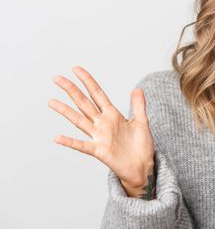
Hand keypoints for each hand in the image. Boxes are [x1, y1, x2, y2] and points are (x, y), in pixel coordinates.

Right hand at [49, 66, 155, 196]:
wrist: (142, 167)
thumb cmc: (141, 146)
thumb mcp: (142, 122)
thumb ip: (138, 105)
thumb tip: (137, 88)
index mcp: (113, 115)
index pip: (97, 94)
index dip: (88, 81)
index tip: (76, 69)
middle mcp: (103, 124)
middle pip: (84, 103)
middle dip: (71, 90)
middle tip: (56, 78)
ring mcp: (99, 137)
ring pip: (79, 121)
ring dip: (66, 111)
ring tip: (51, 102)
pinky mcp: (100, 151)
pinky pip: (82, 145)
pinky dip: (70, 142)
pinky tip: (58, 138)